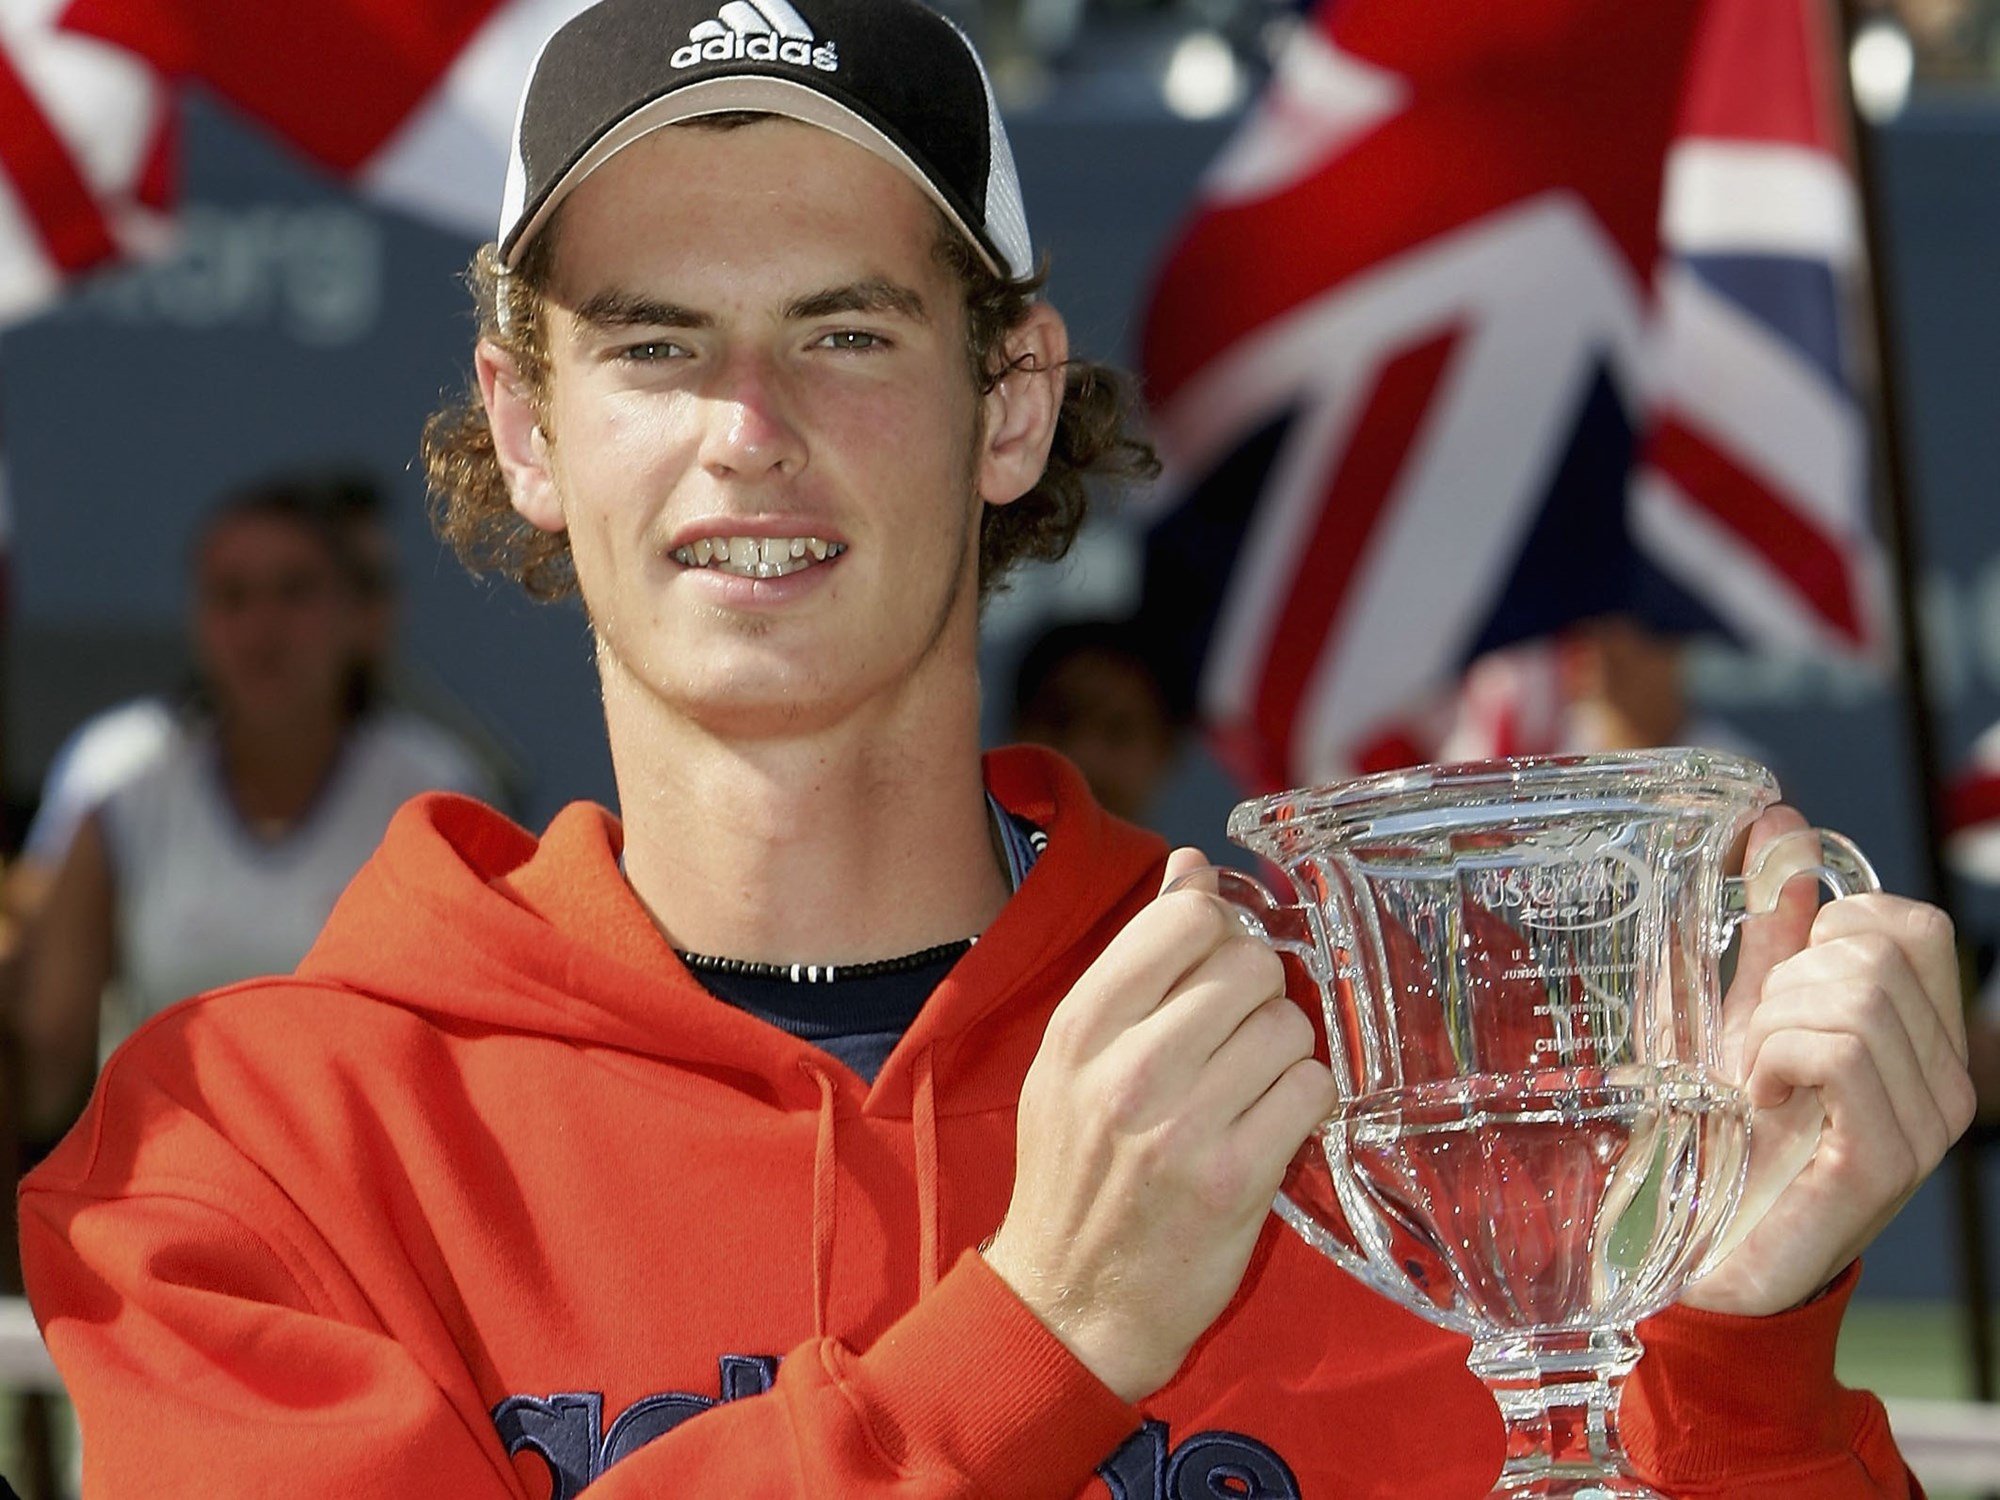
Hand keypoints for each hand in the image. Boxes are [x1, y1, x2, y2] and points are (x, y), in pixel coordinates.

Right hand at [983, 848, 1336, 1402]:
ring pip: (1290, 1024)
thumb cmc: (1076, 1171)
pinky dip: (1304, 1100)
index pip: (1184, 918)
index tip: (1214, 964)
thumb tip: (1192, 868)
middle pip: (1249, 964)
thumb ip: (1134, 959)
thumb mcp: (1074, 1057)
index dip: (1219, 928)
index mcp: (1081, 1028)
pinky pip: (1311, 1091)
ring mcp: (1185, 1126)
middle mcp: (1130, 1069)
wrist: (1072, 1303)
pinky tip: (1273, 1120)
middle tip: (1238, 1032)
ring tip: (1252, 1082)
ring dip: (1285, 1048)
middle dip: (1259, 990)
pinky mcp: (1237, 1180)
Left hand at [1682, 807, 1973, 1315]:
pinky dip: (1773, 1058)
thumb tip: (1781, 823)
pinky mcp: (1887, 1157)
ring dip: (1770, 1024)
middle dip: (1786, 979)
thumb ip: (1771, 931)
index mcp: (1924, 1039)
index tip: (1780, 983)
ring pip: (1851, 993)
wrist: (1704, 1253)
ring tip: (1754, 1080)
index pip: (1913, 925)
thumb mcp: (1742, 1012)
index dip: (1831, 926)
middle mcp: (1947, 1079)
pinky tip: (1757, 1100)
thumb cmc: (1724, 1137)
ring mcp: (1927, 1122)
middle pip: (1876, 950)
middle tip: (1757, 1047)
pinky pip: (1835, 1047)